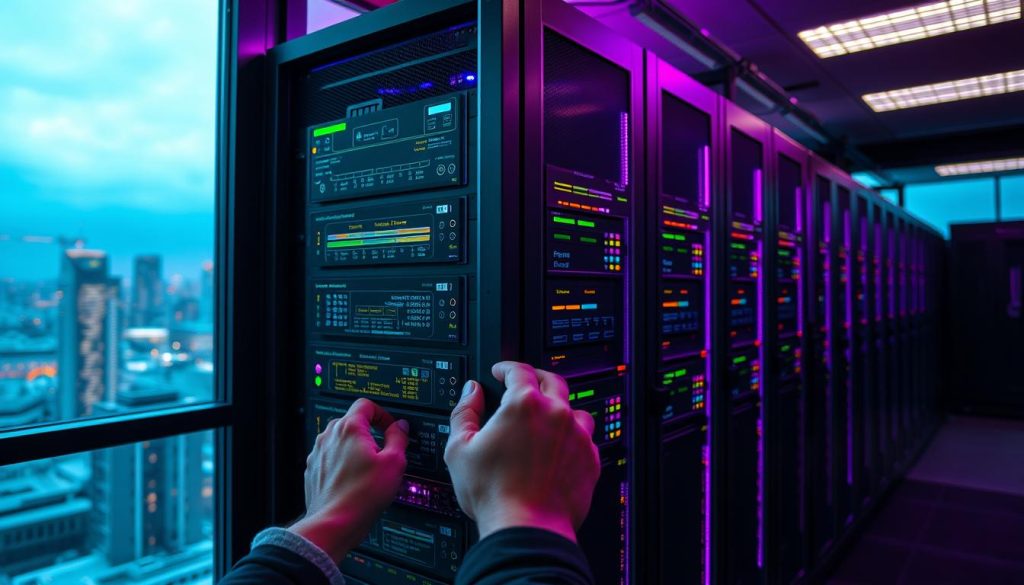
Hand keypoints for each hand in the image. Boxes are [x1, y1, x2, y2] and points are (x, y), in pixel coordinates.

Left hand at [290, 398, 408, 561]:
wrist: (334, 523)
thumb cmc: (362, 495)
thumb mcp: (394, 463)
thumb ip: (399, 438)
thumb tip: (400, 428)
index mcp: (349, 428)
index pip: (366, 405)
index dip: (382, 414)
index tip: (390, 427)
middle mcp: (329, 437)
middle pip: (351, 422)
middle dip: (368, 432)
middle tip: (382, 450)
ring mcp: (317, 454)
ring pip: (339, 441)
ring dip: (354, 449)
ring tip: (367, 470)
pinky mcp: (312, 471)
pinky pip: (330, 459)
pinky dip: (342, 464)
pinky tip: (353, 482)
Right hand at [444, 361, 600, 542]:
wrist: (527, 528)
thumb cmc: (494, 494)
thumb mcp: (459, 449)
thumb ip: (463, 413)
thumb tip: (470, 393)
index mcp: (524, 405)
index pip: (518, 371)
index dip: (506, 368)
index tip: (500, 371)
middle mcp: (556, 414)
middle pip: (552, 381)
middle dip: (536, 377)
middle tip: (524, 383)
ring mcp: (577, 437)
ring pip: (574, 409)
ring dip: (559, 407)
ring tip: (546, 417)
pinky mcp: (590, 460)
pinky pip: (585, 439)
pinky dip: (572, 437)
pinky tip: (559, 447)